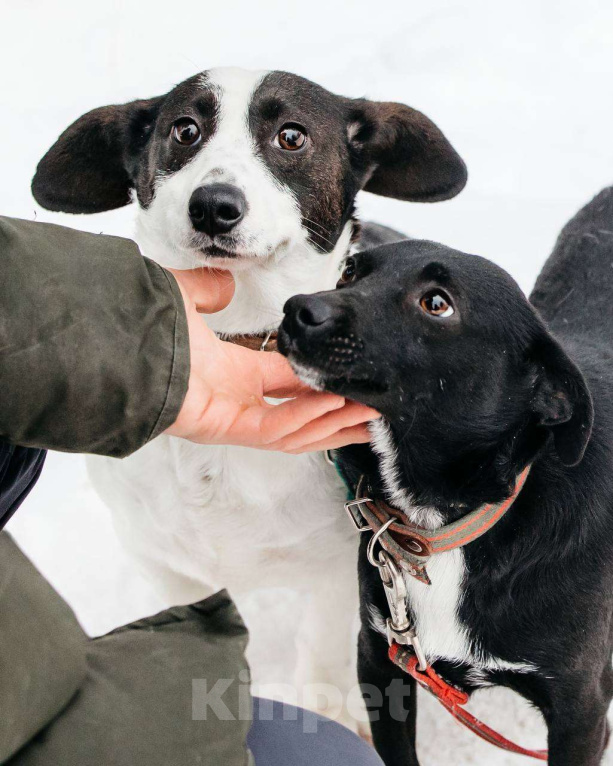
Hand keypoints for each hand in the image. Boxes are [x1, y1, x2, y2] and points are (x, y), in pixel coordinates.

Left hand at [164, 268, 377, 451]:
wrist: (119, 337)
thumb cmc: (147, 322)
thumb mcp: (187, 295)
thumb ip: (210, 290)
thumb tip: (224, 285)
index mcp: (234, 373)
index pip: (290, 384)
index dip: (324, 383)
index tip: (354, 379)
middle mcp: (238, 399)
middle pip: (300, 416)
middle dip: (340, 414)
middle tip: (377, 409)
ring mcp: (233, 418)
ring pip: (295, 432)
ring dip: (334, 423)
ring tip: (372, 414)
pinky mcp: (226, 428)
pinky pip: (275, 431)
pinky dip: (306, 420)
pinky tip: (336, 405)